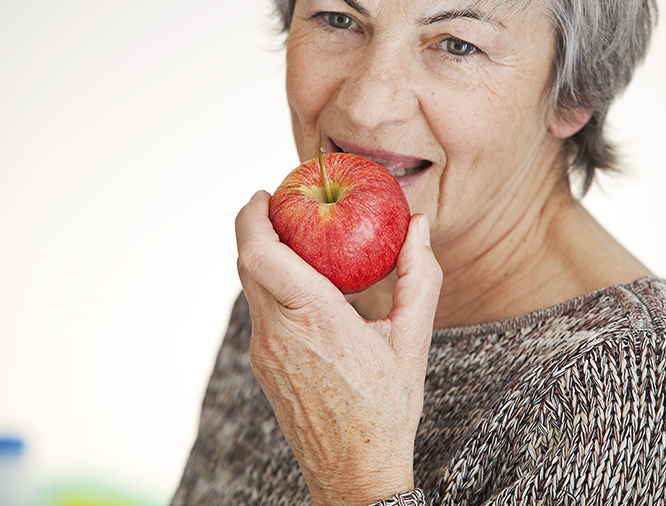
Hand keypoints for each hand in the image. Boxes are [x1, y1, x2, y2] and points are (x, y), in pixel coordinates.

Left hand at [236, 190, 441, 505]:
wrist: (354, 472)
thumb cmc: (387, 408)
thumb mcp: (412, 342)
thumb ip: (418, 278)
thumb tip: (418, 227)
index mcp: (314, 319)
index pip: (261, 254)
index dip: (253, 216)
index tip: (266, 193)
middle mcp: (278, 333)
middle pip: (247, 263)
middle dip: (255, 226)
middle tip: (279, 206)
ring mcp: (264, 352)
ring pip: (250, 287)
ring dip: (263, 256)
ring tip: (294, 241)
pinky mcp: (263, 366)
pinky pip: (259, 311)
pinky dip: (270, 285)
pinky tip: (302, 288)